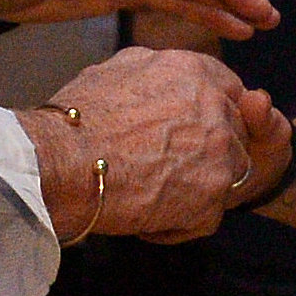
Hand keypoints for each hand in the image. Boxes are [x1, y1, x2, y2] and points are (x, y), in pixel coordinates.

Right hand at [34, 46, 262, 240]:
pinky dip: (178, 225)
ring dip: (197, 190)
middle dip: (207, 153)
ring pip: (228, 176)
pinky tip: (146, 221)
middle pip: (233, 134)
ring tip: (154, 197)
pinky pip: (206, 217)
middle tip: (167, 167)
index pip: (229, 90)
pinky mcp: (213, 194)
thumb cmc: (77, 119)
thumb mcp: (116, 70)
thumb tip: (158, 70)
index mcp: (193, 71)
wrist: (61, 162)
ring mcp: (220, 150)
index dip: (211, 115)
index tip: (192, 133)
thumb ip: (153, 70)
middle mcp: (215, 105)